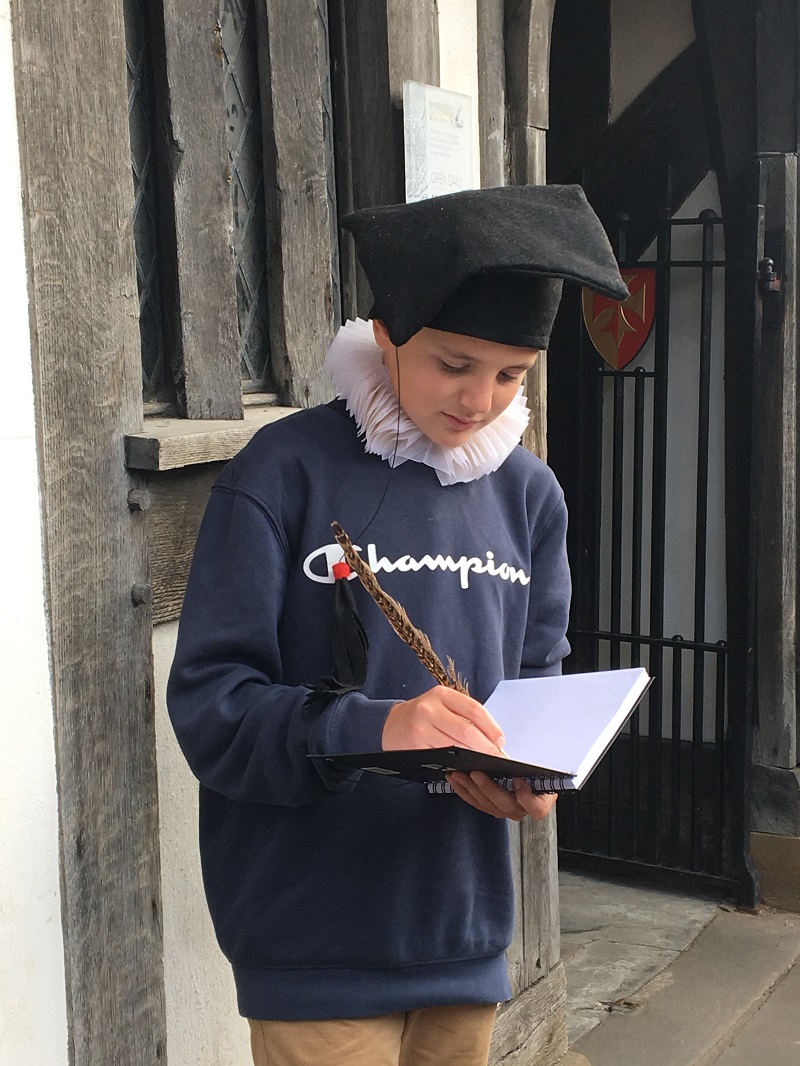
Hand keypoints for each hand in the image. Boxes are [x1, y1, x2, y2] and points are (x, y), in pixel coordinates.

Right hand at [382, 685, 505, 757]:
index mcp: (441, 694)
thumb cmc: (422, 715)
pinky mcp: (416, 746)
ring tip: (484, 762)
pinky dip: (457, 763)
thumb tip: (493, 737)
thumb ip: (464, 715)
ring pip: (456, 747)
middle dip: (486, 747)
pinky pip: (442, 757)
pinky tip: (464, 764)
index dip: (491, 727)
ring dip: (474, 757)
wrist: (390, 725)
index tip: (501, 741)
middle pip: (467, 731)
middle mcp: (430, 709)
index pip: (474, 710)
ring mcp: (421, 728)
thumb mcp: (441, 705)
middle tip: (497, 757)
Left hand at [446, 772, 557, 821]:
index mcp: (539, 801)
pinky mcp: (492, 807)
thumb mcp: (540, 765)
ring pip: (488, 805)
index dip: (526, 796)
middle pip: (505, 805)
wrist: (532, 775)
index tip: (517, 780)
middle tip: (476, 773)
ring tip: (459, 774)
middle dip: (488, 788)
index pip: (536, 807)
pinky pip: (477, 803)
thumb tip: (511, 755)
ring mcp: (506, 810)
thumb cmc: (537, 770)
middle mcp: (522, 809)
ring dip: (471, 788)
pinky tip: (456, 781)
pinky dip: (465, 791)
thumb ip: (532, 764)